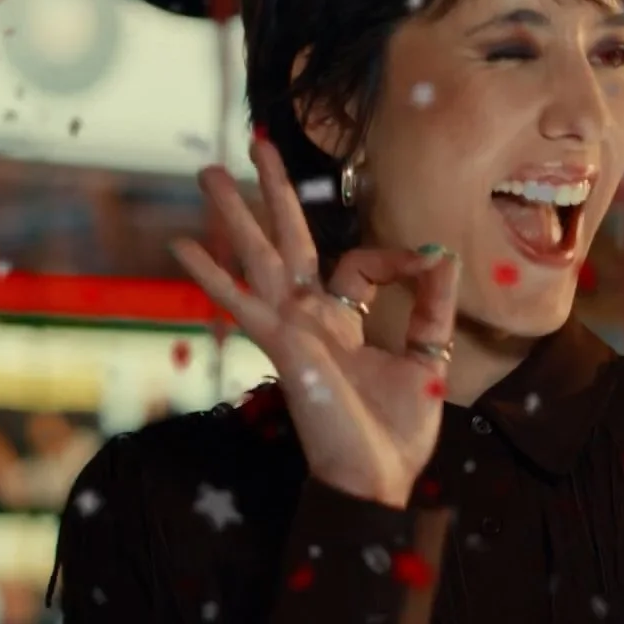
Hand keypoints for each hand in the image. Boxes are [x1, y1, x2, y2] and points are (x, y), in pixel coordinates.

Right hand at [171, 140, 458, 507]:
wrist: (377, 481)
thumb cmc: (396, 433)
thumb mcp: (427, 359)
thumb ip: (432, 308)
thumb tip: (442, 255)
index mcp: (343, 323)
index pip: (357, 264)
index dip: (397, 256)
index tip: (429, 264)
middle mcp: (310, 319)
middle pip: (288, 241)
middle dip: (274, 194)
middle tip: (256, 142)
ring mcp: (291, 331)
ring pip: (258, 258)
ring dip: (234, 215)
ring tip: (209, 172)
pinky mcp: (281, 347)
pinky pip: (241, 302)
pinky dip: (212, 274)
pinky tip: (181, 245)